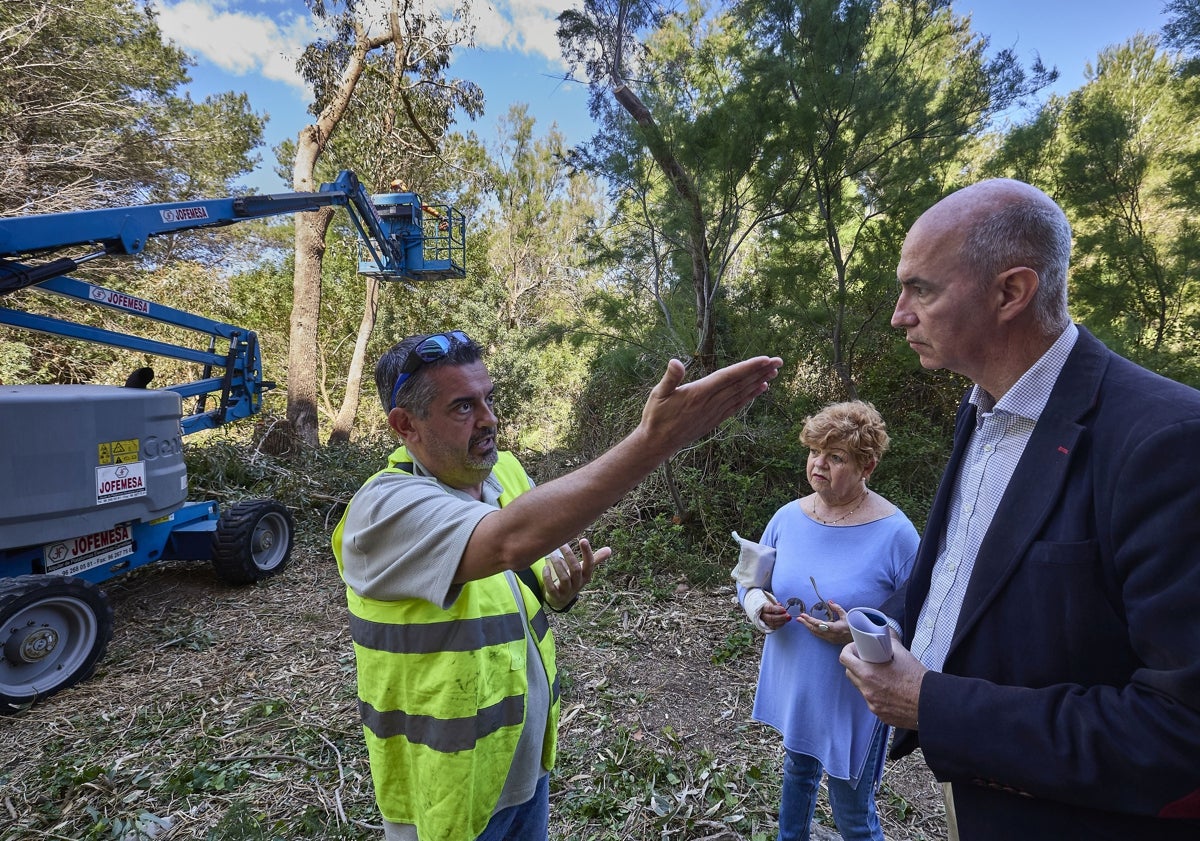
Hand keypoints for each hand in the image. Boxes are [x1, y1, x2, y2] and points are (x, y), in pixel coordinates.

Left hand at [541, 538, 608, 610]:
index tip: (583, 539)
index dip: (587, 552)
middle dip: (569, 556)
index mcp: (586, 576)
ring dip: (557, 565)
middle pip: (575, 569)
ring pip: (564, 578)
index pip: (590, 564)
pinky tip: (545, 568)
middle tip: (562, 544)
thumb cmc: (573, 580)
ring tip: (551, 555)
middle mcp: (578, 583)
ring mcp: (567, 591)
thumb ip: (595, 560)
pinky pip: (552, 588)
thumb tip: (609, 549)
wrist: (561, 600)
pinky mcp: (556, 596)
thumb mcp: (583, 571)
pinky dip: (548, 578)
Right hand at [639, 357, 781, 453]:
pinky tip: (760, 388)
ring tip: (774, 371)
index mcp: (699, 393)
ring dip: (759, 381)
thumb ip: (670, 377)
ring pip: (741, 394)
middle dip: (760, 371)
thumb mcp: (658, 394)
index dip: (748, 368)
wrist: (658, 444)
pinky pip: (737, 405)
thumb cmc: (656, 417)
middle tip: (779, 361)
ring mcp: (715, 413)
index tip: (764, 359)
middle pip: (740, 384)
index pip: (728, 377)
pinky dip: (750, 396)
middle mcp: (711, 403)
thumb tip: (675, 362)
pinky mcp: (715, 420)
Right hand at [758, 598, 791, 630]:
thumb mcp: (771, 603)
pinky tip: (784, 622)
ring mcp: (765, 621)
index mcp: (763, 608)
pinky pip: (774, 627)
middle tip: (788, 616)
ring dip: (782, 621)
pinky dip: (780, 625)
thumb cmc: (769, 606)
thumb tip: (780, 605)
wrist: (764, 611)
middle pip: (771, 618)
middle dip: (781, 617)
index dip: (777, 609)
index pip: (769, 608)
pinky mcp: (768, 626)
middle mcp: (763, 615)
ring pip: (773, 623)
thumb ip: (776, 605)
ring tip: (788, 619)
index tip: (784, 610)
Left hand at [799, 599, 850, 644]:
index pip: (818, 623)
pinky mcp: (830, 641)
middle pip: (814, 629)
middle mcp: (830, 635)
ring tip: (802, 621)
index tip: (803, 615)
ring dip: (808, 627)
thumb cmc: (853, 626)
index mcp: (834, 628)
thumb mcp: (846, 615)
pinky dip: (813, 630)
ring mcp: (830, 639)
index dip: (809, 619)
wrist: (859, 638)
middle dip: (805, 623)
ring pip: (816, 633)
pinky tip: (810, 627)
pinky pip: (819, 636)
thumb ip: (837, 608)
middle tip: (798, 618)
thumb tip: (829, 602)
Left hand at [840, 636, 926, 729]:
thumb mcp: (902, 654)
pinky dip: (876, 695)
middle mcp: (867, 691)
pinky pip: (872, 702)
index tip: (856, 649)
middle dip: (855, 665)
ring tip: (880, 676)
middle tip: (866, 661)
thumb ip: (888, 644)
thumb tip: (882, 637)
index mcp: (869, 674)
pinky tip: (888, 691)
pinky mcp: (880, 715)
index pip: (845, 659)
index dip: (848, 651)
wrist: (931, 703)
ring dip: (865, 681)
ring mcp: (872, 705)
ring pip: (861, 689)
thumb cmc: (918, 679)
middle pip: (850, 674)